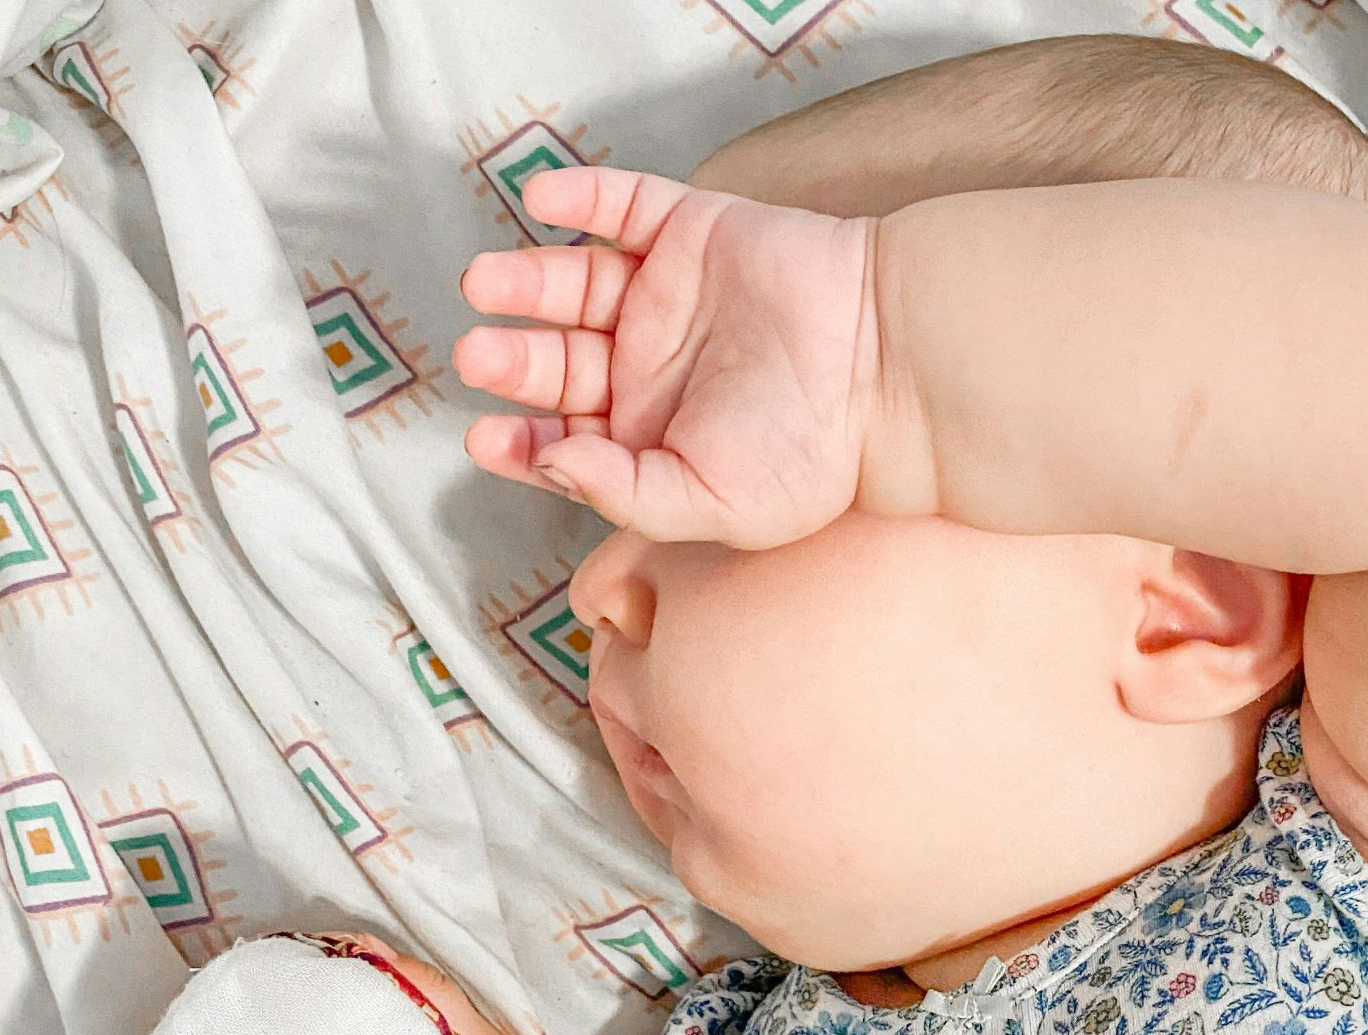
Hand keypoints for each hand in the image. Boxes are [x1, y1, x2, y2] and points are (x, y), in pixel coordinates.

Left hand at [456, 167, 883, 548]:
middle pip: (556, 357)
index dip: (517, 440)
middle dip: (512, 358)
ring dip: (525, 280)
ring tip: (487, 283)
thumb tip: (549, 465)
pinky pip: (622, 206)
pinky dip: (580, 196)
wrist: (888, 366)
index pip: (560, 436)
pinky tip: (541, 201)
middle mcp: (647, 366)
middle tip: (479, 354)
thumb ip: (625, 495)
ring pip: (574, 282)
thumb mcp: (714, 505)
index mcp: (649, 436)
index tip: (487, 438)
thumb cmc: (815, 454)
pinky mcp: (692, 232)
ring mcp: (667, 295)